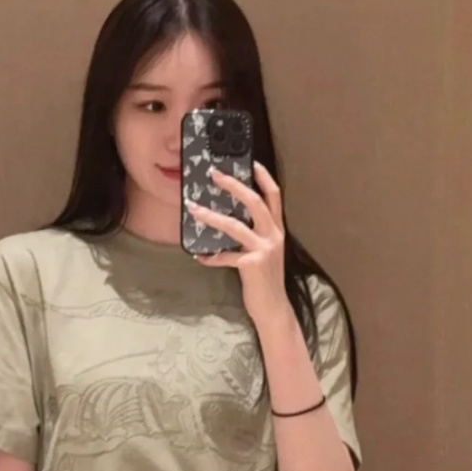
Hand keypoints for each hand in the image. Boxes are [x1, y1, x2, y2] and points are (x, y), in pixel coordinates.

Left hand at [185, 160, 289, 325]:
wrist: (273, 308)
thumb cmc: (265, 281)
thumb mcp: (264, 253)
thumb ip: (254, 236)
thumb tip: (231, 221)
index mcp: (277, 230)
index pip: (274, 196)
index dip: (264, 177)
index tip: (251, 162)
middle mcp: (273, 236)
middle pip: (254, 202)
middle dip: (234, 185)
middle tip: (214, 174)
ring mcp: (263, 250)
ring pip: (235, 226)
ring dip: (211, 216)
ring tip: (194, 209)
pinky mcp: (252, 265)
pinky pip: (225, 257)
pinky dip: (211, 257)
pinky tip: (199, 257)